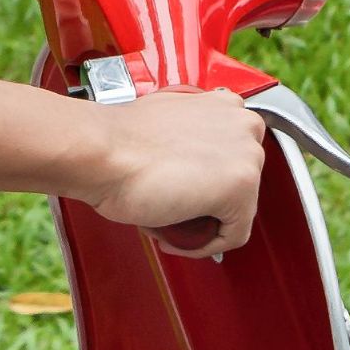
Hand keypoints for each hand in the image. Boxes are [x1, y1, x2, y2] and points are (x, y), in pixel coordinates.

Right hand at [68, 89, 266, 257]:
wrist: (102, 152)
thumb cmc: (117, 142)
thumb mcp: (164, 124)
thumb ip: (191, 137)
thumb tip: (192, 163)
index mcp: (225, 104)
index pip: (234, 152)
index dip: (207, 177)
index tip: (186, 187)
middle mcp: (243, 124)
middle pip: (239, 180)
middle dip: (208, 200)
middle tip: (175, 208)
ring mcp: (246, 155)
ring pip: (239, 208)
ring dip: (205, 222)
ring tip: (170, 222)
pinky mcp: (242, 187)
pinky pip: (234, 234)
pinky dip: (205, 246)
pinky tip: (174, 239)